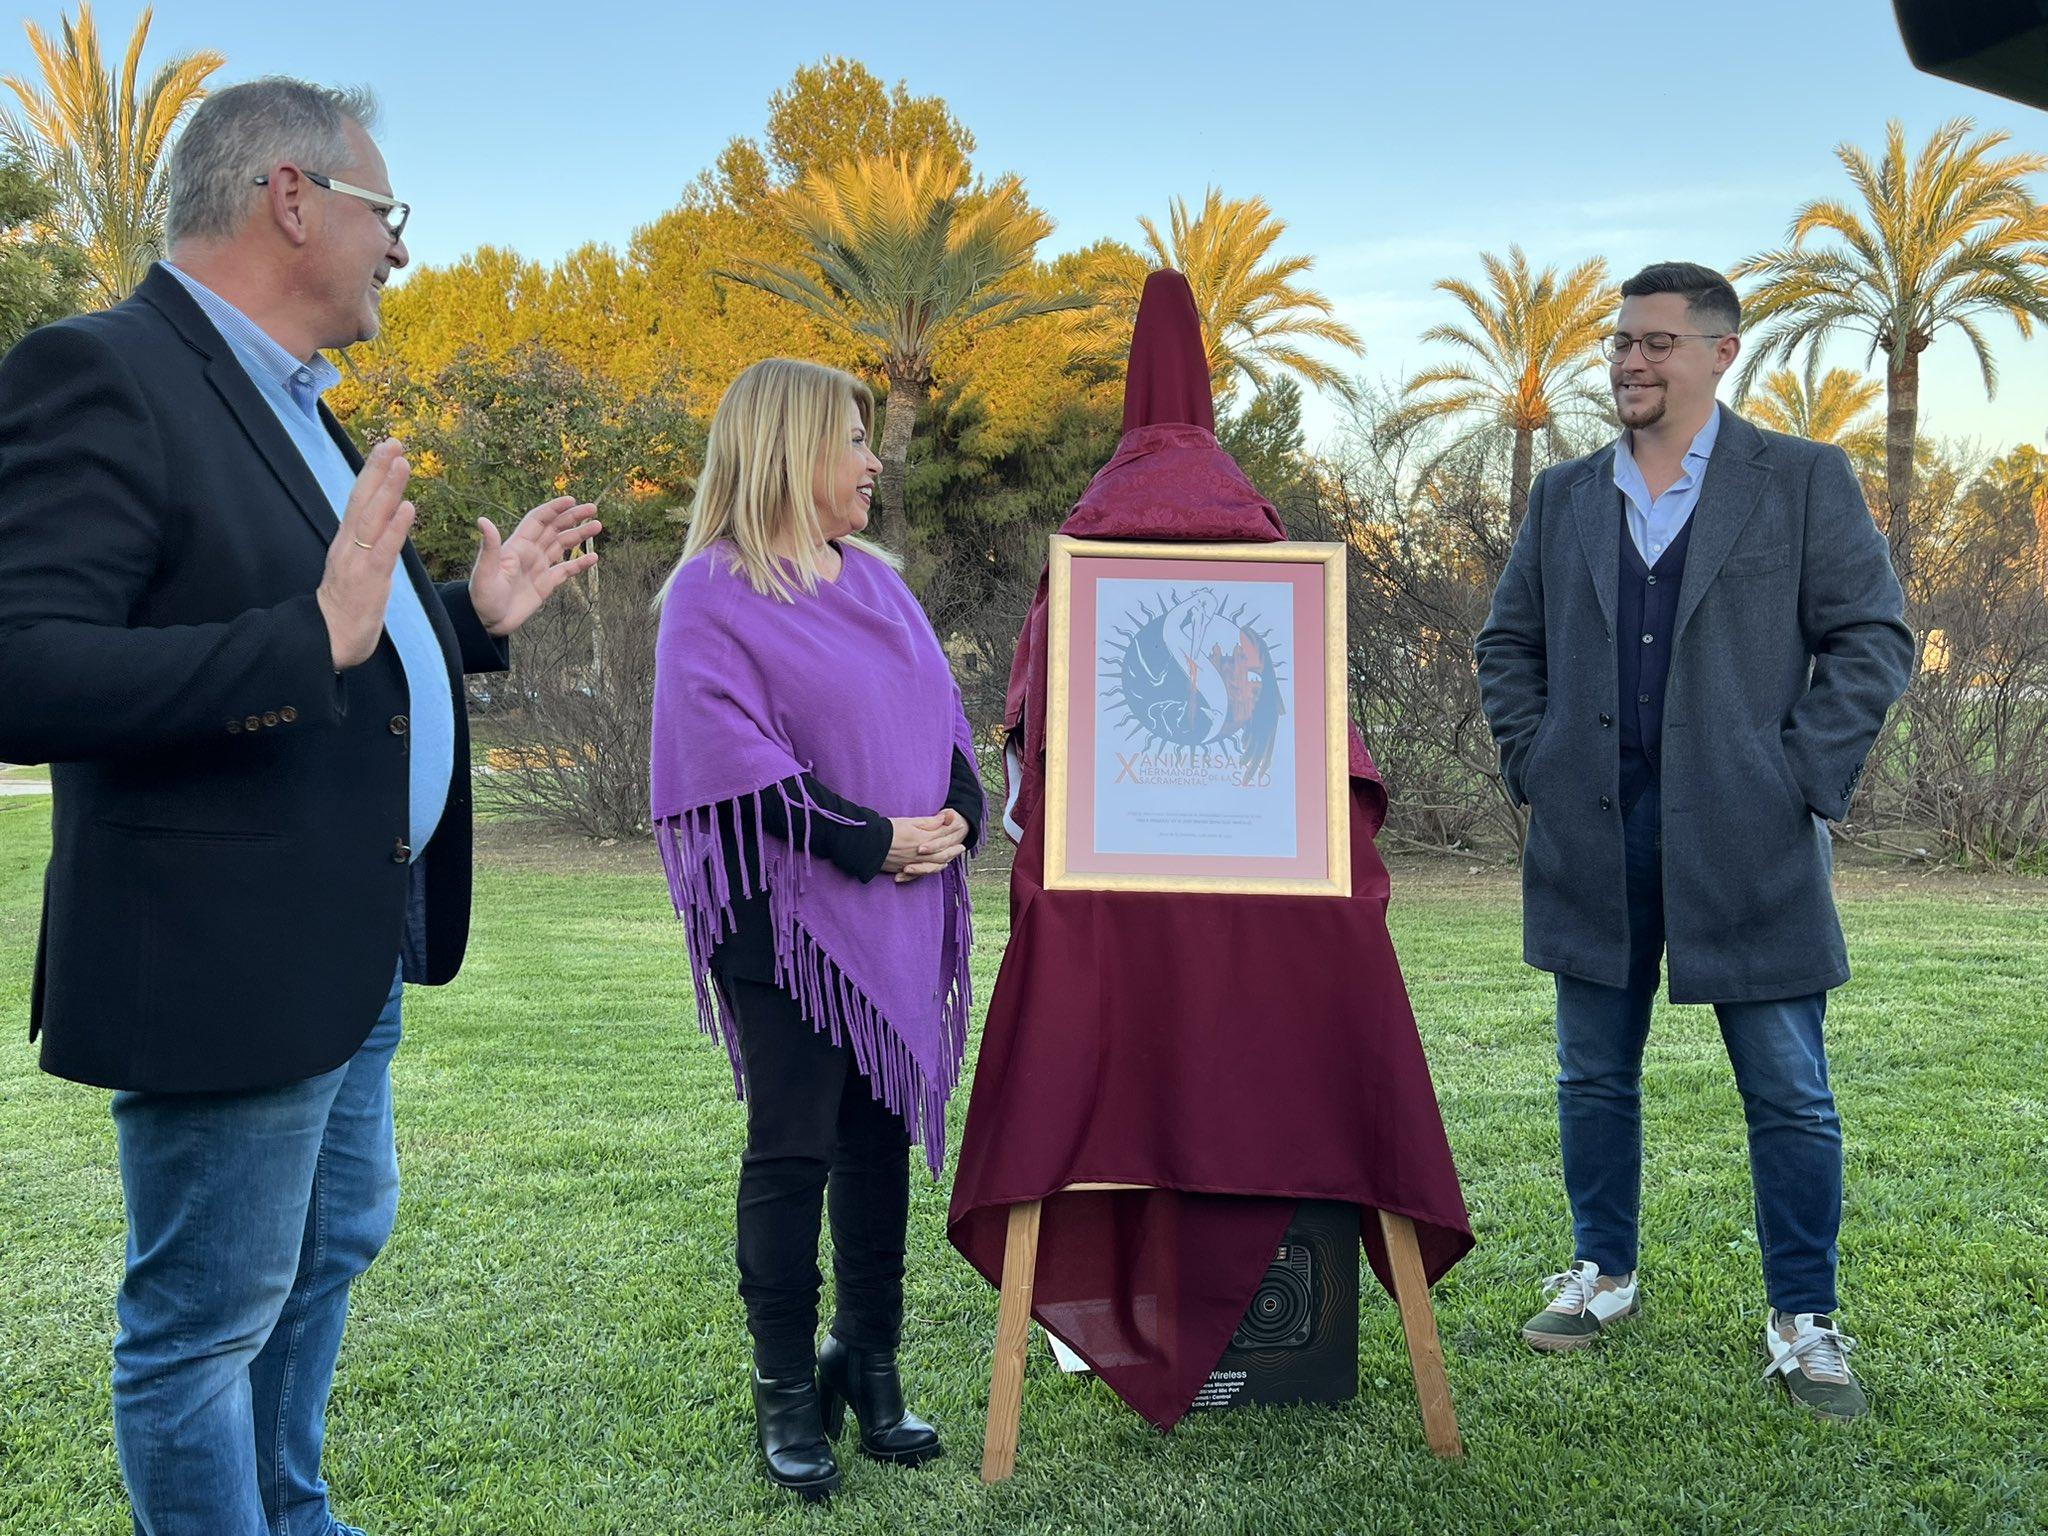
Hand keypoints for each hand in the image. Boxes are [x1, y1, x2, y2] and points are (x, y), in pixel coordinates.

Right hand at [316, 440, 415, 670]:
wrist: (330, 640)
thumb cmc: (346, 606)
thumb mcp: (357, 568)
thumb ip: (369, 545)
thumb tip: (385, 523)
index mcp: (347, 542)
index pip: (360, 500)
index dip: (373, 473)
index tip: (388, 447)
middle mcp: (349, 545)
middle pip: (363, 499)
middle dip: (378, 469)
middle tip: (395, 441)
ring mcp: (358, 561)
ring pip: (373, 518)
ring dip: (389, 489)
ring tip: (404, 462)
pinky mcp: (369, 580)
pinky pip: (384, 550)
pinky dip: (396, 528)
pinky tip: (408, 509)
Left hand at [469, 496, 602, 637]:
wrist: (487, 622)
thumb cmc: (481, 596)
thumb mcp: (484, 571)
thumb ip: (489, 547)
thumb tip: (482, 520)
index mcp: (517, 546)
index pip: (539, 520)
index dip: (554, 509)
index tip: (572, 500)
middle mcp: (530, 553)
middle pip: (555, 529)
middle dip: (573, 517)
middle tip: (593, 508)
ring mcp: (539, 568)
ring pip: (563, 546)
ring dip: (579, 535)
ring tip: (597, 526)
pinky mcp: (546, 585)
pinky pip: (566, 570)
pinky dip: (580, 564)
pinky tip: (594, 558)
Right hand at [886, 807, 969, 882]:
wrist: (868, 843)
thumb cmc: (888, 829)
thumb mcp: (909, 821)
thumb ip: (929, 822)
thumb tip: (945, 817)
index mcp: (922, 839)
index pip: (942, 834)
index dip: (951, 829)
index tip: (959, 825)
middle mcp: (920, 853)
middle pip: (942, 852)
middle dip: (953, 849)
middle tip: (962, 847)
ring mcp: (913, 863)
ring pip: (934, 864)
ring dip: (945, 861)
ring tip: (951, 858)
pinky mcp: (904, 869)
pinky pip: (921, 873)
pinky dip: (930, 871)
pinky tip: (933, 869)